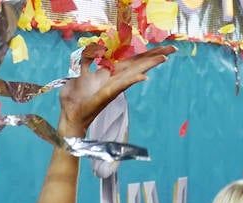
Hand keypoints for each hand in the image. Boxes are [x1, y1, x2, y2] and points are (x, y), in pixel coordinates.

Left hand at [56, 45, 176, 138]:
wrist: (69, 114)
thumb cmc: (74, 97)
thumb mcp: (78, 73)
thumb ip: (86, 61)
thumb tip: (92, 50)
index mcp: (112, 73)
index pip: (134, 60)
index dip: (148, 53)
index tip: (164, 48)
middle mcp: (116, 79)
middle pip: (139, 64)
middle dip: (156, 56)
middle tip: (174, 49)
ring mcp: (113, 87)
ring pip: (134, 73)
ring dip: (149, 65)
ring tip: (165, 57)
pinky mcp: (106, 95)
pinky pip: (121, 86)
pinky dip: (132, 80)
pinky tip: (143, 77)